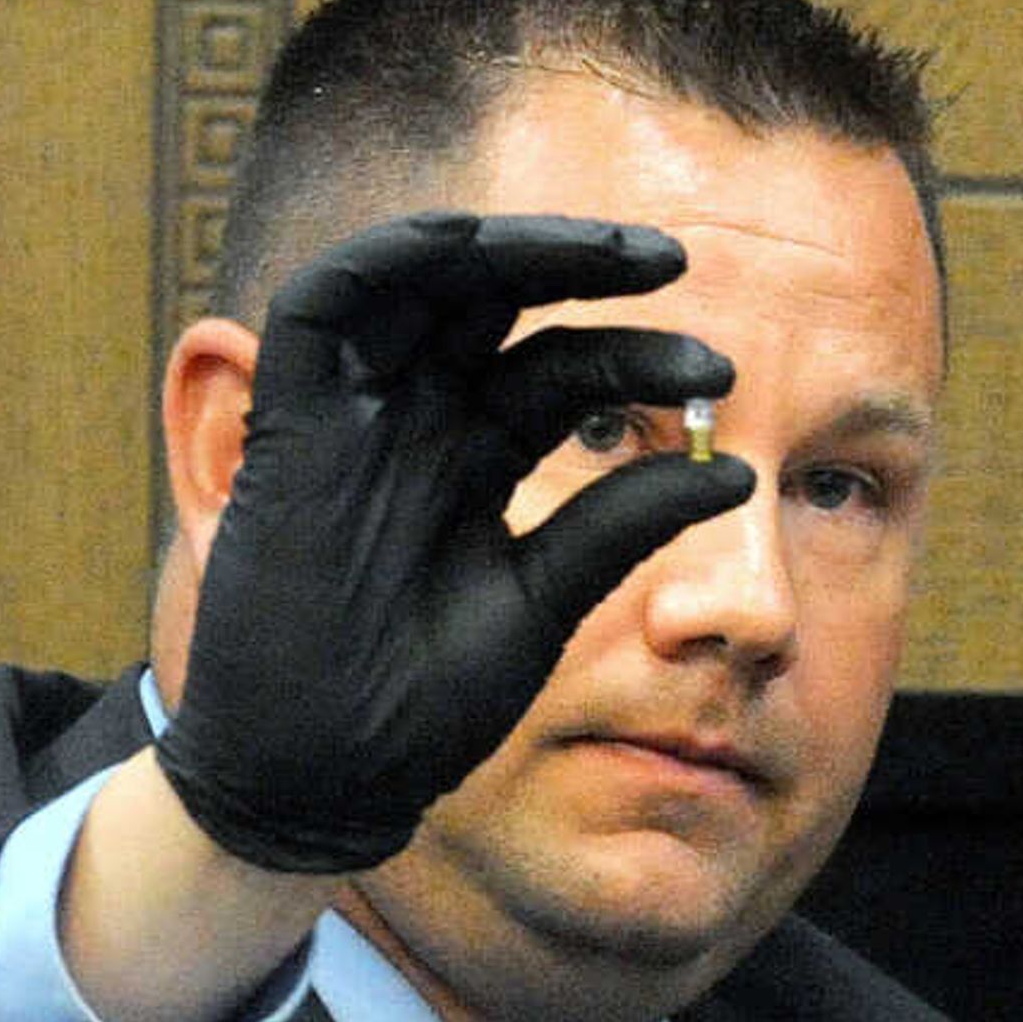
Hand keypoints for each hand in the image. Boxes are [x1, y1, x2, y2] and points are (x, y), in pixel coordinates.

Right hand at [156, 212, 755, 875]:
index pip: (556, 369)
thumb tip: (736, 472)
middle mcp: (411, 425)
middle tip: (669, 259)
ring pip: (417, 282)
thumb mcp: (540, 603)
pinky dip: (382, 258)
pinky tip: (465, 248)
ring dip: (502, 244)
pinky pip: (320, 306)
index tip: (720, 376)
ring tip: (599, 250)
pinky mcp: (286, 425)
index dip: (637, 353)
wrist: (319, 777)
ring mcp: (349, 420)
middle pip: (491, 300)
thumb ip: (616, 529)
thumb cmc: (418, 707)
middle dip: (576, 261)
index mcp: (468, 463)